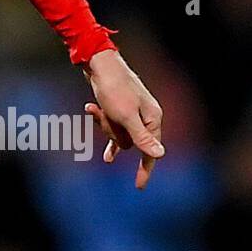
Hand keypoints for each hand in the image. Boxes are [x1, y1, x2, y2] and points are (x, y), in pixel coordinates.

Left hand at [82, 49, 164, 188]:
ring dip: (103, 123)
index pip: (151, 152)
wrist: (98, 63)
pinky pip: (110, 123)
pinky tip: (91, 112)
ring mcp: (131, 112)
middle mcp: (145, 117)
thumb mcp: (126, 116)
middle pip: (128, 143)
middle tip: (103, 115)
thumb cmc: (113, 89)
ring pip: (116, 132)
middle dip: (112, 133)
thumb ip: (141, 137)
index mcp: (152, 119)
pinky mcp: (118, 108)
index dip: (145, 170)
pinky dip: (101, 120)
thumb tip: (160, 155)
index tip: (139, 187)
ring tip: (95, 107)